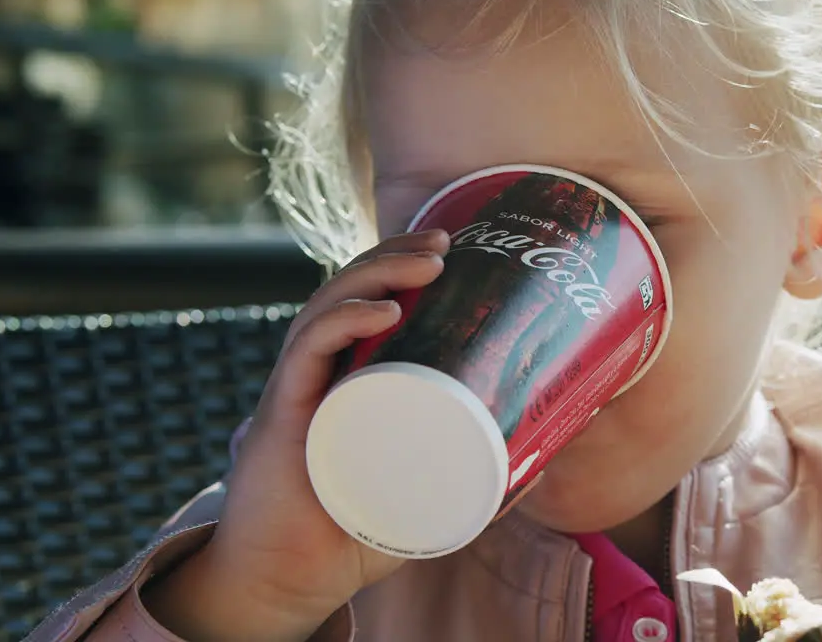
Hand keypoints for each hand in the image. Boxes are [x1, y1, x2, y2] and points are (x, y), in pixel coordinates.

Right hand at [142, 230, 449, 641]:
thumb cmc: (351, 536)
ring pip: (329, 308)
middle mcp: (317, 374)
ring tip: (429, 260)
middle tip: (446, 239)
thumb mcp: (424, 497)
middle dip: (394, 253)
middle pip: (348, 291)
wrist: (288, 582)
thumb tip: (540, 466)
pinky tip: (383, 309)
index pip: (365, 302)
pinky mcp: (281, 418)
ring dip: (377, 273)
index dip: (399, 265)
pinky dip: (342, 323)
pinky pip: (305, 353)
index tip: (453, 249)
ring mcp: (297, 391)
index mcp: (344, 380)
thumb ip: (474, 482)